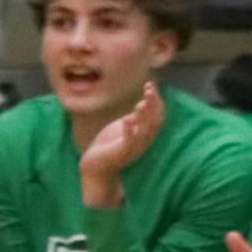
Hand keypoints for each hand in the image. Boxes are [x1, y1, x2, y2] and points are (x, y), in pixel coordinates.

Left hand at [78, 81, 163, 207]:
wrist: (95, 166)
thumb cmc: (109, 146)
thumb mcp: (123, 128)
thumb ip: (134, 118)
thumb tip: (143, 105)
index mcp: (144, 133)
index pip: (156, 115)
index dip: (156, 100)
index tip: (150, 84)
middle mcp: (142, 141)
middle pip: (154, 122)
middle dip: (153, 105)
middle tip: (149, 89)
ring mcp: (133, 148)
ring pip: (144, 132)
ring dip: (143, 117)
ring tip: (141, 103)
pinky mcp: (121, 153)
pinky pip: (128, 142)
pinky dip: (128, 131)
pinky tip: (126, 120)